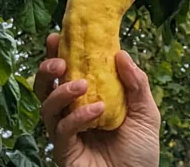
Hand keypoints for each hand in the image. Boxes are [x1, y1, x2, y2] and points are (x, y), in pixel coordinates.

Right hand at [34, 34, 160, 166]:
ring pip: (46, 105)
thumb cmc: (140, 152)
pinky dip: (78, 116)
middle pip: (44, 86)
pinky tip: (97, 110)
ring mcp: (65, 132)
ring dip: (61, 90)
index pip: (65, 72)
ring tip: (82, 83)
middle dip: (46, 68)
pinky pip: (62, 129)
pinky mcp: (64, 150)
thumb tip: (121, 53)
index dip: (57, 53)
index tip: (58, 36)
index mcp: (85, 98)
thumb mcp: (145, 113)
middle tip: (60, 60)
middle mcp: (70, 112)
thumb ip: (136, 84)